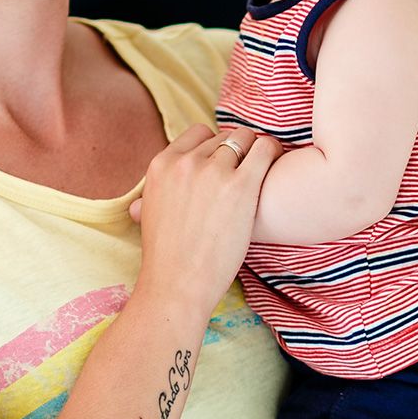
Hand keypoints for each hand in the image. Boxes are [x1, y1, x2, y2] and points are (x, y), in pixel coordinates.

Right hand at [129, 124, 279, 316]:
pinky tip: (278, 163)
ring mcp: (213, 172)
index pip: (198, 134)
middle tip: (251, 169)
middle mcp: (185, 162)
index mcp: (161, 165)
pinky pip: (265, 149)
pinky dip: (274, 151)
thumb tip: (139, 205)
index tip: (228, 163)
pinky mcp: (240, 186)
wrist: (178, 284)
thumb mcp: (150, 219)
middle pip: (224, 136)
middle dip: (239, 151)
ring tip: (266, 167)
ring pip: (245, 138)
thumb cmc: (169, 260)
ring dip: (258, 150)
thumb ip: (150, 200)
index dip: (216, 147)